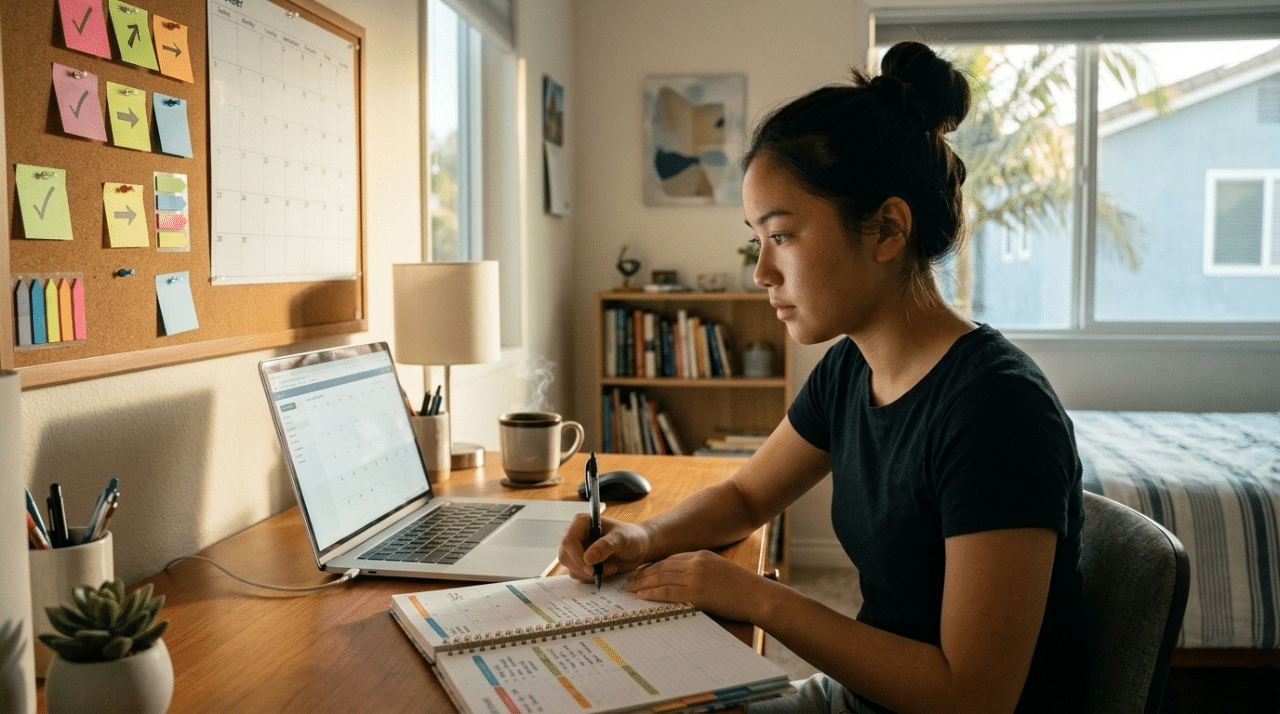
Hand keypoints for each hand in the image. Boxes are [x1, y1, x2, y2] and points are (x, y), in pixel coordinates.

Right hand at [558, 514, 650, 581]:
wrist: (637, 548)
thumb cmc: (631, 537)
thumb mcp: (621, 539)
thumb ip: (605, 546)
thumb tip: (587, 558)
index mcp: (581, 522)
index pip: (568, 541)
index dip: (577, 557)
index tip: (592, 568)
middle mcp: (575, 535)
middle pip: (565, 556)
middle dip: (582, 568)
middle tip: (600, 572)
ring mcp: (576, 549)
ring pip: (570, 568)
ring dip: (589, 574)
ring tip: (609, 568)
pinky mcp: (580, 562)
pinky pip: (578, 575)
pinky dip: (591, 578)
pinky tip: (606, 570)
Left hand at [625, 550, 774, 623]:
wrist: (758, 596)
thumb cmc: (743, 588)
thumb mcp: (721, 571)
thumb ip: (702, 572)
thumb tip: (686, 582)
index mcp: (702, 555)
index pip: (671, 559)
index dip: (654, 565)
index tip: (642, 571)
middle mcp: (696, 563)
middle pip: (662, 566)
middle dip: (644, 573)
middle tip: (629, 579)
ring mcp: (696, 577)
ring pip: (662, 578)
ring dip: (643, 583)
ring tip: (630, 588)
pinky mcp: (697, 593)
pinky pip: (669, 592)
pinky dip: (653, 593)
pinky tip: (642, 595)